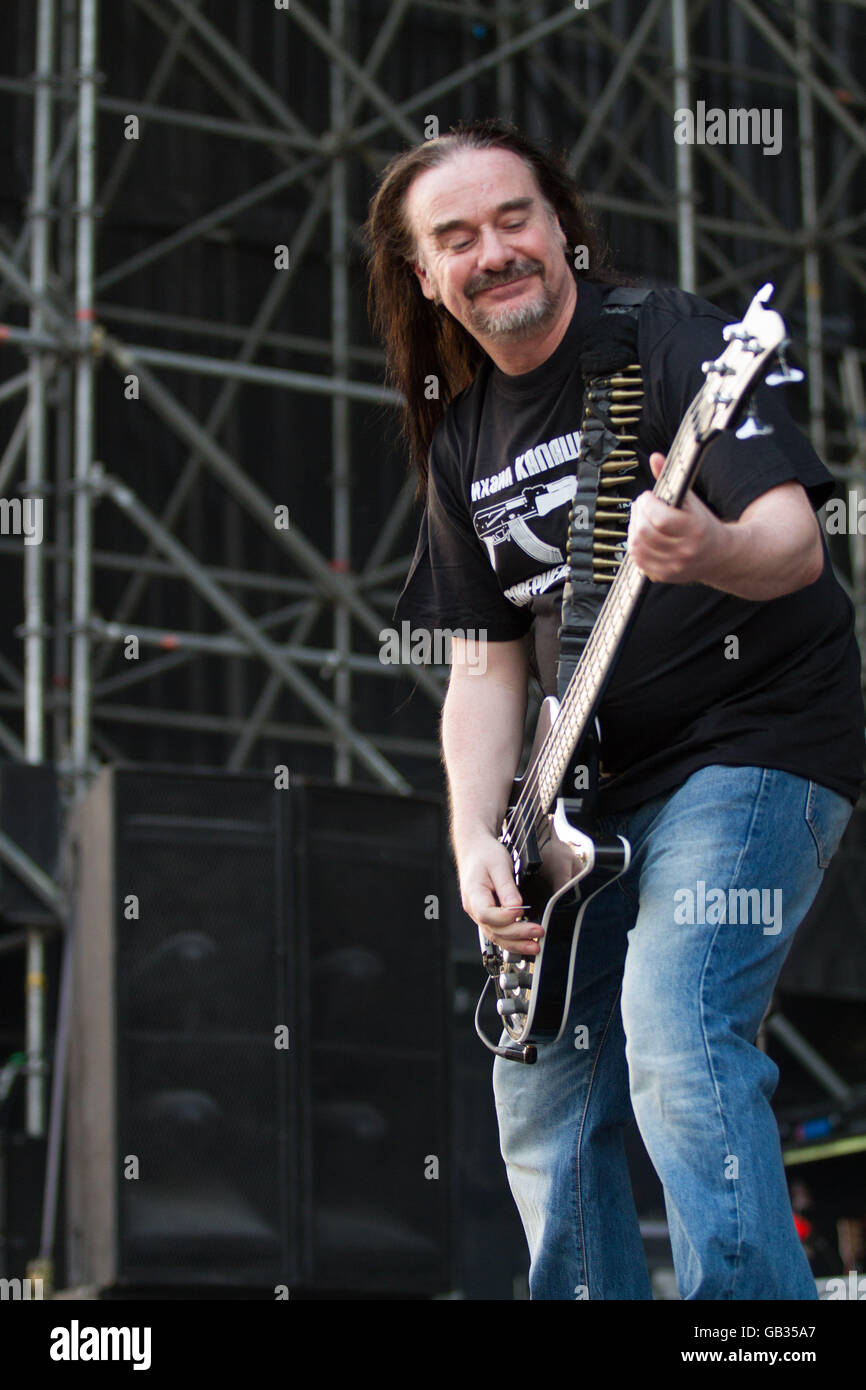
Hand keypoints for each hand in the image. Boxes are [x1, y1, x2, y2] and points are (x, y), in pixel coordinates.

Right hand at [456, 832, 543, 955]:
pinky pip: (498, 932)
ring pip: (496, 936)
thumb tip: (516, 908)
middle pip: (494, 929)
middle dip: (517, 935)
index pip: (487, 914)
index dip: (505, 917)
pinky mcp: (487, 915)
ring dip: (516, 944)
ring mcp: (479, 914)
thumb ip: (507, 888)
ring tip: (535, 946)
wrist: (475, 849)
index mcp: (474, 894)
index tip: (521, 912)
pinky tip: (525, 943)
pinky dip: (512, 940)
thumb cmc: (485, 854)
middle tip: (538, 932)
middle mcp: (473, 908)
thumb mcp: (499, 865)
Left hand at [628, 451, 727, 584]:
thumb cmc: (703, 524)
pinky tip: (642, 536)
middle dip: (638, 515)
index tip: (648, 496)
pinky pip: (637, 560)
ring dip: (633, 529)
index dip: (647, 504)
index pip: (660, 519)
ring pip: (636, 547)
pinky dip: (635, 545)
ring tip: (641, 519)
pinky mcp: (663, 576)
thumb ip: (671, 479)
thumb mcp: (691, 500)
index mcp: (695, 530)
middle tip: (642, 506)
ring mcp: (673, 567)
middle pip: (644, 533)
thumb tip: (655, 458)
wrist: (719, 555)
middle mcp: (684, 551)